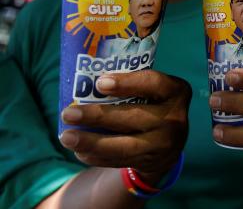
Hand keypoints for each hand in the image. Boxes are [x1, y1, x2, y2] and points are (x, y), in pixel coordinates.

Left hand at [59, 70, 191, 181]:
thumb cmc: (152, 104)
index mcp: (176, 91)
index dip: (128, 83)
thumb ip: (130, 85)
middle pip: (133, 117)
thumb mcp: (153, 91)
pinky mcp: (152, 162)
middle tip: (69, 113)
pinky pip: (120, 161)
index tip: (100, 83)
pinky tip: (79, 151)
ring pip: (125, 145)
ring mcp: (165, 143)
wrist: (169, 143)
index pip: (154, 83)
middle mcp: (175, 118)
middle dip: (98, 116)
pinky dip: (97, 156)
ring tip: (66, 137)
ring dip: (92, 142)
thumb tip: (85, 81)